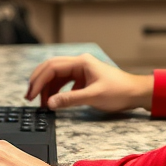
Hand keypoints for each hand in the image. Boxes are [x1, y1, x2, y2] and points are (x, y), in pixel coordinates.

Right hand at [26, 53, 152, 111]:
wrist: (136, 93)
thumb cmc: (119, 91)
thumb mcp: (93, 97)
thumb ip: (70, 99)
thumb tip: (50, 103)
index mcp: (81, 62)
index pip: (52, 67)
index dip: (39, 81)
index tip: (31, 95)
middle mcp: (79, 63)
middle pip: (51, 68)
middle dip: (38, 82)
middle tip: (29, 97)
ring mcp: (81, 71)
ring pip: (56, 76)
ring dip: (47, 88)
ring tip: (41, 103)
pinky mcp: (83, 79)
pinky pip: (64, 82)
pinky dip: (56, 91)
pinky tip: (53, 101)